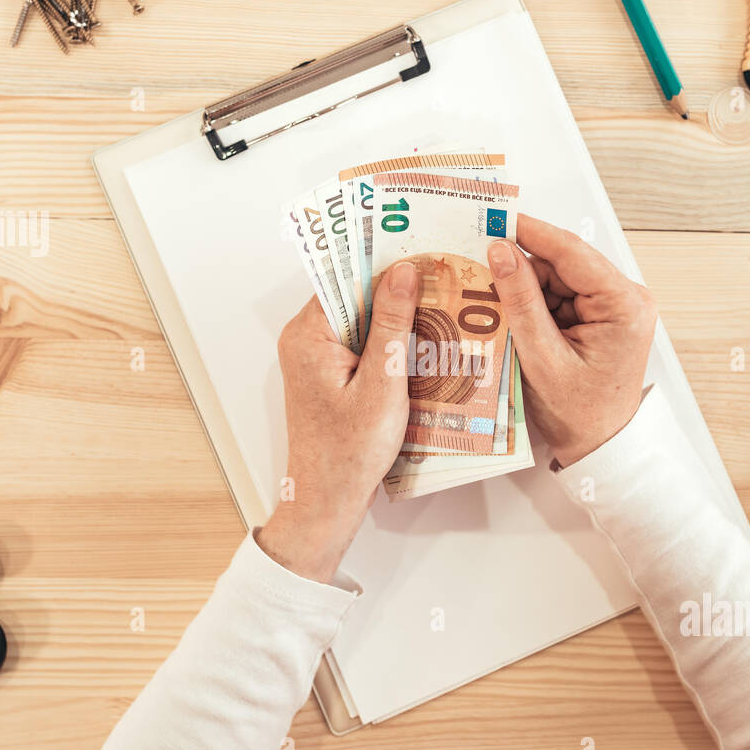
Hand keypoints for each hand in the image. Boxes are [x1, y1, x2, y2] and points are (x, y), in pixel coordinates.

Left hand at [257, 262, 419, 582]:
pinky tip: (422, 347)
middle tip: (442, 278)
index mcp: (309, 334)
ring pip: (362, 318)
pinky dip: (390, 342)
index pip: (347, 277)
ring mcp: (317, 356)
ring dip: (398, 317)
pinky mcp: (330, 374)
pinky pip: (362, 342)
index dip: (385, 261)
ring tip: (441, 309)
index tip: (422, 249)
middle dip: (397, 288)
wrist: (327, 500)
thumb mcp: (381, 384)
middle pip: (355, 294)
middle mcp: (306, 339)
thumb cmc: (349, 453)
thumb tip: (403, 271)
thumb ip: (390, 324)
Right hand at [486, 215, 656, 467]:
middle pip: (562, 263)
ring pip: (556, 278)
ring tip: (486, 299)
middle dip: (519, 266)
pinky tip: (506, 315)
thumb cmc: (578, 414)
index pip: (572, 252)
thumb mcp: (542, 358)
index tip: (494, 216)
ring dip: (522, 288)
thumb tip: (499, 251)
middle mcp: (626, 298)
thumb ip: (520, 302)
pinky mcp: (600, 316)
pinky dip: (532, 303)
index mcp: (624, 305)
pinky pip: (559, 296)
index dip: (530, 231)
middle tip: (475, 264)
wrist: (600, 446)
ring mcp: (614, 306)